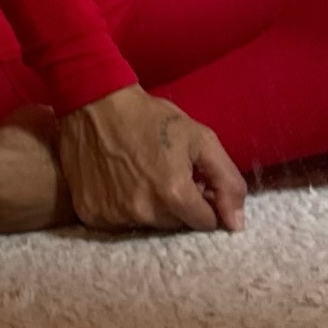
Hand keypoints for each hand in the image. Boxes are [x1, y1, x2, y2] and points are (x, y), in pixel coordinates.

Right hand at [56, 83, 246, 233]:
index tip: (191, 179)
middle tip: (164, 172)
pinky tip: (118, 181)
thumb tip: (236, 224)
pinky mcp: (91, 213)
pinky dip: (121, 207)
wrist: (93, 102)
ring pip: (147, 225)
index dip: (203, 199)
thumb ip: (228, 181)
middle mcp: (144, 212)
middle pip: (176, 225)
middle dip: (177, 204)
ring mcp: (114, 215)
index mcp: (174, 194)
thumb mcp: (200, 137)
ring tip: (140, 174)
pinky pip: (117, 222)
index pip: (205, 222)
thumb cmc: (149, 117)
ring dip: (149, 206)